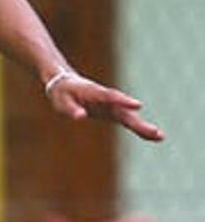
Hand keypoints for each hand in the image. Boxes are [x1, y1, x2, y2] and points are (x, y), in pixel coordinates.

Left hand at [47, 71, 164, 141]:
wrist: (64, 84)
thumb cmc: (62, 94)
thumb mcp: (61, 101)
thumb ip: (71, 109)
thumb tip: (81, 117)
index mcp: (94, 92)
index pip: (111, 97)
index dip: (124, 101)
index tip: (138, 106)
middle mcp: (108, 98)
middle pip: (125, 110)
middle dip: (138, 121)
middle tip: (154, 131)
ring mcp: (113, 105)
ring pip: (130, 117)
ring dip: (143, 127)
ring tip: (159, 136)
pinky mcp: (114, 112)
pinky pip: (128, 121)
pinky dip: (139, 128)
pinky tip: (153, 137)